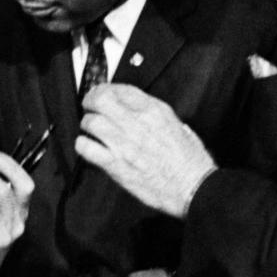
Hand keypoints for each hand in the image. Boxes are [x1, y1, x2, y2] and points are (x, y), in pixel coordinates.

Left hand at [76, 84, 215, 217]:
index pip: (120, 89)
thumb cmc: (190, 161)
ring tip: (91, 130)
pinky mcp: (116, 165)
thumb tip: (139, 110)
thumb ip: (156, 114)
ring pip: (90, 122)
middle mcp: (137, 124)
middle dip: (90, 101)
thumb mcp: (178, 125)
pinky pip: (87, 148)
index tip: (102, 93)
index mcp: (154, 111)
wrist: (193, 187)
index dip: (106, 89)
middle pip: (100, 100)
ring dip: (87, 125)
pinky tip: (89, 147)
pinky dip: (83, 145)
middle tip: (89, 107)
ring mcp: (124, 144)